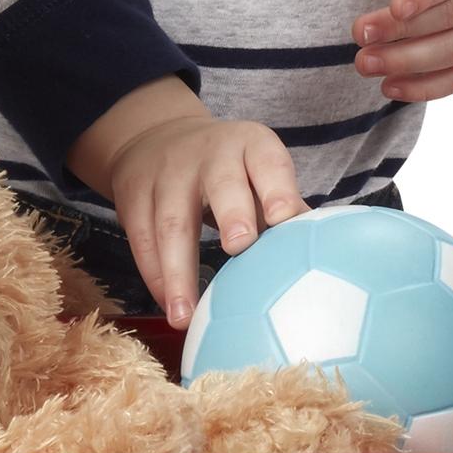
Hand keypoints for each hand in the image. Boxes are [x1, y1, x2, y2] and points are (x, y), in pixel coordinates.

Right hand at [69, 81, 305, 326]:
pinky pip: (141, 238)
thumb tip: (319, 250)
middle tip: (239, 247)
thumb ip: (282, 204)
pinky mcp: (133, 195)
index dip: (277, 188)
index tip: (283, 218)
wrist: (158, 137)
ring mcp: (167, 175)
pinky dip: (154, 275)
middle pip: (220, 184)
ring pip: (171, 221)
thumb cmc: (229, 170)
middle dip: (231, 214)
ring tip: (186, 316)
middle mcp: (209, 155)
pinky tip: (169, 305)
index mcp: (250, 147)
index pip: (268, 162)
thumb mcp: (258, 170)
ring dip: (178, 271)